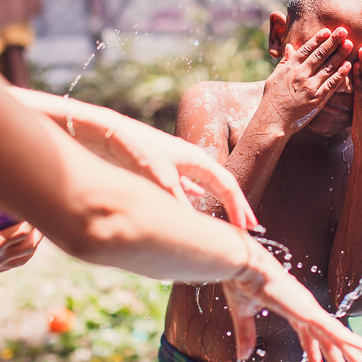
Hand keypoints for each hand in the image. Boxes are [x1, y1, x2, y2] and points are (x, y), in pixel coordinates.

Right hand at [0, 192, 42, 285]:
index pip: (24, 231)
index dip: (32, 219)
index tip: (33, 206)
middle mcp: (1, 257)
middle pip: (30, 245)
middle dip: (38, 231)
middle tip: (40, 217)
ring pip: (25, 256)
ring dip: (33, 243)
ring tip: (35, 230)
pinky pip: (15, 263)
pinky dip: (23, 254)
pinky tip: (20, 245)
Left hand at [105, 118, 258, 230]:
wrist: (111, 133)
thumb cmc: (136, 150)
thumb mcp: (159, 178)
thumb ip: (178, 201)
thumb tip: (195, 226)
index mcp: (197, 160)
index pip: (228, 186)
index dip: (239, 207)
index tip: (248, 228)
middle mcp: (192, 160)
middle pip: (222, 185)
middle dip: (237, 206)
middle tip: (250, 227)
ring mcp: (179, 162)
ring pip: (208, 185)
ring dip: (220, 202)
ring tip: (229, 219)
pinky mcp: (165, 166)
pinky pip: (190, 183)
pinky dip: (199, 194)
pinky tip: (196, 199)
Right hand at [221, 234, 361, 361]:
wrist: (241, 264)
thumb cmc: (241, 281)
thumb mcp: (243, 314)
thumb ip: (246, 335)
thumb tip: (242, 357)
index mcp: (290, 307)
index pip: (308, 334)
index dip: (314, 351)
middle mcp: (303, 308)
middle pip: (326, 337)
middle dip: (339, 357)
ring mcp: (307, 308)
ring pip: (333, 335)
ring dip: (350, 352)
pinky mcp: (305, 309)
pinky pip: (330, 327)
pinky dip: (348, 338)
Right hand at [262, 27, 352, 135]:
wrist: (273, 121)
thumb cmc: (272, 99)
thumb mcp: (274, 77)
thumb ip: (284, 62)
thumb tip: (289, 46)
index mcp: (290, 68)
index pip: (306, 49)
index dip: (318, 39)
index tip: (327, 30)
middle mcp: (301, 75)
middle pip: (320, 55)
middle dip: (332, 41)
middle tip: (343, 31)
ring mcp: (310, 87)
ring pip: (328, 67)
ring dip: (340, 54)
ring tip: (349, 44)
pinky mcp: (317, 99)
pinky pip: (332, 84)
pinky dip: (340, 74)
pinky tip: (348, 65)